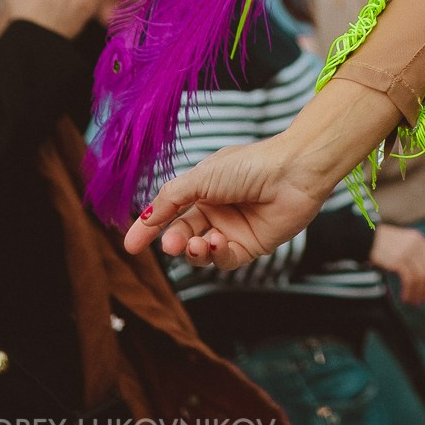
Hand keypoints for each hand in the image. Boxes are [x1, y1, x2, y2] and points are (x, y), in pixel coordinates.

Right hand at [123, 75, 402, 271]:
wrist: (295, 171)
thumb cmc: (251, 165)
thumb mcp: (202, 177)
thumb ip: (170, 199)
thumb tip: (142, 218)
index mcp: (204, 187)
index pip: (170, 211)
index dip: (149, 227)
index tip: (129, 246)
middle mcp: (217, 209)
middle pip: (183, 234)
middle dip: (174, 241)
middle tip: (172, 244)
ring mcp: (233, 229)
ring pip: (201, 251)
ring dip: (195, 251)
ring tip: (198, 243)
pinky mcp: (250, 246)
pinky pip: (224, 259)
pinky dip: (216, 255)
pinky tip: (217, 243)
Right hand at [372, 223, 424, 303]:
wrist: (367, 239)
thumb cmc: (384, 244)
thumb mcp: (404, 242)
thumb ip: (416, 253)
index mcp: (419, 239)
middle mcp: (416, 244)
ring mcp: (408, 252)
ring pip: (421, 276)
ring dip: (420, 292)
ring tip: (416, 301)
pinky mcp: (398, 260)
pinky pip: (409, 279)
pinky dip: (409, 291)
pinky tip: (406, 297)